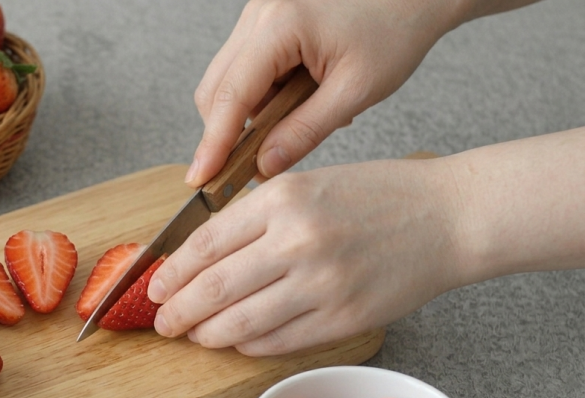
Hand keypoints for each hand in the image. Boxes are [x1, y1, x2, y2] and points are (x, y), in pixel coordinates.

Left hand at [149, 157, 463, 355]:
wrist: (448, 217)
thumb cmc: (377, 195)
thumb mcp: (308, 183)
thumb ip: (255, 217)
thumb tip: (200, 256)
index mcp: (282, 199)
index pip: (204, 244)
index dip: (170, 273)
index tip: (153, 288)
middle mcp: (298, 242)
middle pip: (214, 289)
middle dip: (178, 312)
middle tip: (162, 323)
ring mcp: (322, 285)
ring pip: (241, 323)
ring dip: (208, 335)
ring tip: (196, 336)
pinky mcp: (344, 319)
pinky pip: (278, 342)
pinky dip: (249, 345)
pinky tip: (238, 342)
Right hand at [187, 0, 464, 186]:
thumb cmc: (397, 27)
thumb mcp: (355, 89)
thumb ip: (304, 132)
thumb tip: (263, 166)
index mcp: (280, 25)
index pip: (230, 96)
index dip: (213, 144)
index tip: (201, 179)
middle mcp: (259, 12)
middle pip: (216, 88)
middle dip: (231, 129)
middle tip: (260, 161)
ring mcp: (259, 12)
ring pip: (229, 79)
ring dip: (254, 110)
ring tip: (308, 111)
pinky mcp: (267, 17)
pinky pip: (248, 66)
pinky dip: (266, 91)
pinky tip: (304, 93)